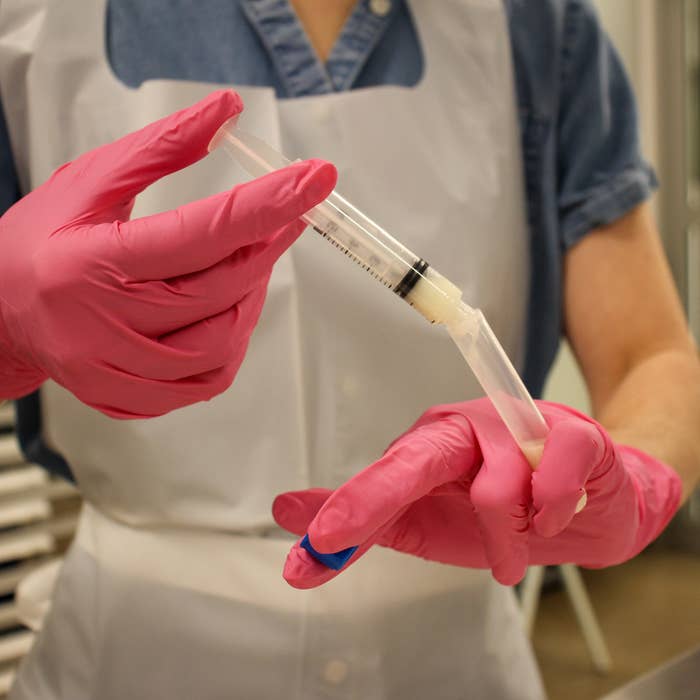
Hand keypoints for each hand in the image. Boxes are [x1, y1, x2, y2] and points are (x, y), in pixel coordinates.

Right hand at [0, 90, 335, 416]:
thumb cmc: (40, 239)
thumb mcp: (91, 181)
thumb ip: (161, 146)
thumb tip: (226, 110)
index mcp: (93, 263)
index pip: (200, 233)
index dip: (266, 205)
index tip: (315, 179)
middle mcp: (104, 325)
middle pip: (217, 290)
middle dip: (265, 249)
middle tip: (286, 218)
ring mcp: (117, 370)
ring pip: (219, 342)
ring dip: (252, 299)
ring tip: (251, 265)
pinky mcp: (129, 397)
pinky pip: (206, 381)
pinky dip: (231, 345)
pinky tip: (228, 313)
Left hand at [273, 399, 680, 587]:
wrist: (594, 503)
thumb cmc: (506, 511)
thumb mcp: (430, 523)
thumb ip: (367, 521)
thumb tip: (283, 510)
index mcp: (429, 446)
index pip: (383, 475)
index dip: (348, 509)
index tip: (313, 546)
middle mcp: (466, 428)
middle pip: (418, 457)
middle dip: (375, 499)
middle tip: (334, 538)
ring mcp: (519, 426)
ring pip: (498, 494)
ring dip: (509, 542)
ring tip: (517, 548)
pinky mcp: (572, 435)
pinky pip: (554, 486)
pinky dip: (554, 518)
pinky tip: (556, 517)